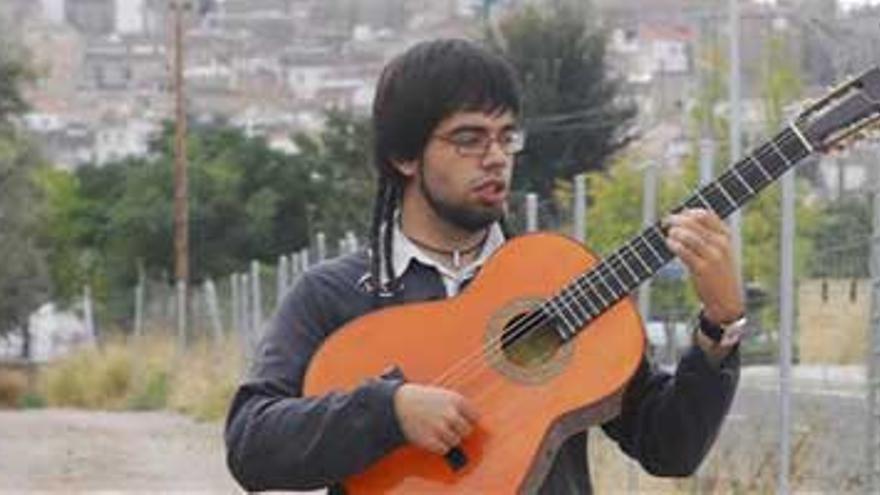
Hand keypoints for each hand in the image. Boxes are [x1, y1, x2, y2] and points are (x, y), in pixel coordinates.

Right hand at [393, 383, 478, 454]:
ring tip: (437, 432)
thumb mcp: (443, 395)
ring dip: (448, 439)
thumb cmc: (421, 399)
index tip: (463, 421)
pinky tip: (431, 438)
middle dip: (459, 431)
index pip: (475, 417)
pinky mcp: (431, 440)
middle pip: (467, 431)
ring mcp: (441, 428)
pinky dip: (438, 446)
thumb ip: (457, 407)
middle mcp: (451, 414)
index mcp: (456, 400)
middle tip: (449, 428)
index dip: (468, 420)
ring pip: (455, 441)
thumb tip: (472, 423)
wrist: (398, 403)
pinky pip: (443, 449)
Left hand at [663, 209, 743, 324]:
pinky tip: (669, 243)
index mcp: (726, 236)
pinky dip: (673, 244)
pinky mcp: (702, 269)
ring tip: (668, 234)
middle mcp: (721, 244)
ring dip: (674, 232)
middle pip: (694, 223)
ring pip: (687, 235)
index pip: (706, 214)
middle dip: (676, 220)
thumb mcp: (720, 251)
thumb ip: (707, 236)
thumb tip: (681, 219)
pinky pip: (683, 251)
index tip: (677, 213)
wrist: (727, 300)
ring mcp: (713, 256)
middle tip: (665, 222)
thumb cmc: (719, 273)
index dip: (688, 212)